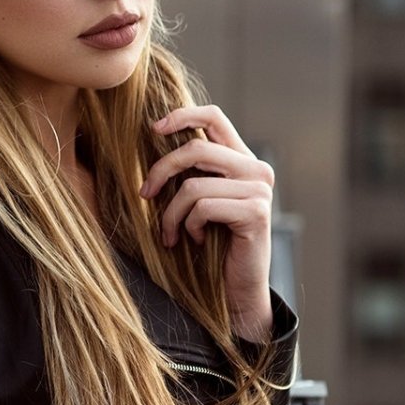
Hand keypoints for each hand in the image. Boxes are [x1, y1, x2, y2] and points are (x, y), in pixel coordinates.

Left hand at [138, 104, 274, 339]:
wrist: (235, 288)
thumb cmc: (210, 245)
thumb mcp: (198, 200)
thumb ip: (190, 171)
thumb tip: (153, 137)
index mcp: (242, 160)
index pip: (214, 117)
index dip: (182, 115)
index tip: (154, 128)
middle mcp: (256, 169)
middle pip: (195, 149)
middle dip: (160, 171)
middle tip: (145, 195)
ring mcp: (260, 190)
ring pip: (193, 185)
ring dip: (171, 214)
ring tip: (173, 233)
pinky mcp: (256, 212)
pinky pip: (203, 208)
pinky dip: (187, 227)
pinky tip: (194, 240)